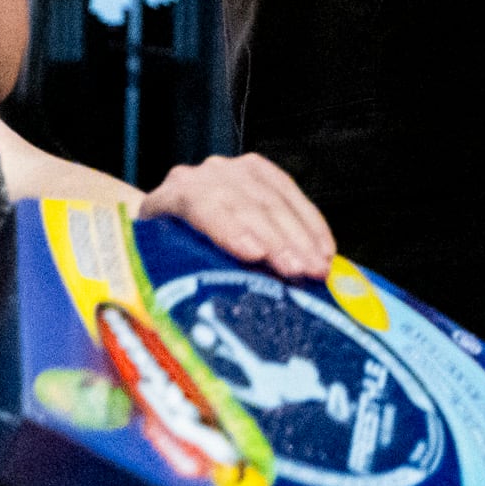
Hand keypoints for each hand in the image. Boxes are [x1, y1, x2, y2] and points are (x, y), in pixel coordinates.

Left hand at [138, 152, 336, 278]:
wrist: (166, 224)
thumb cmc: (163, 256)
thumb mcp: (159, 268)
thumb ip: (176, 280)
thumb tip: (201, 316)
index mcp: (170, 197)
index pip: (200, 204)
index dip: (229, 227)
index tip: (256, 254)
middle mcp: (203, 176)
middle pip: (245, 203)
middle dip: (277, 239)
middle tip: (300, 270)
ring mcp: (234, 169)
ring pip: (273, 198)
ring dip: (301, 235)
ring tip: (318, 267)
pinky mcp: (261, 171)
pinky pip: (291, 193)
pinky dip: (311, 223)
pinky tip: (325, 248)